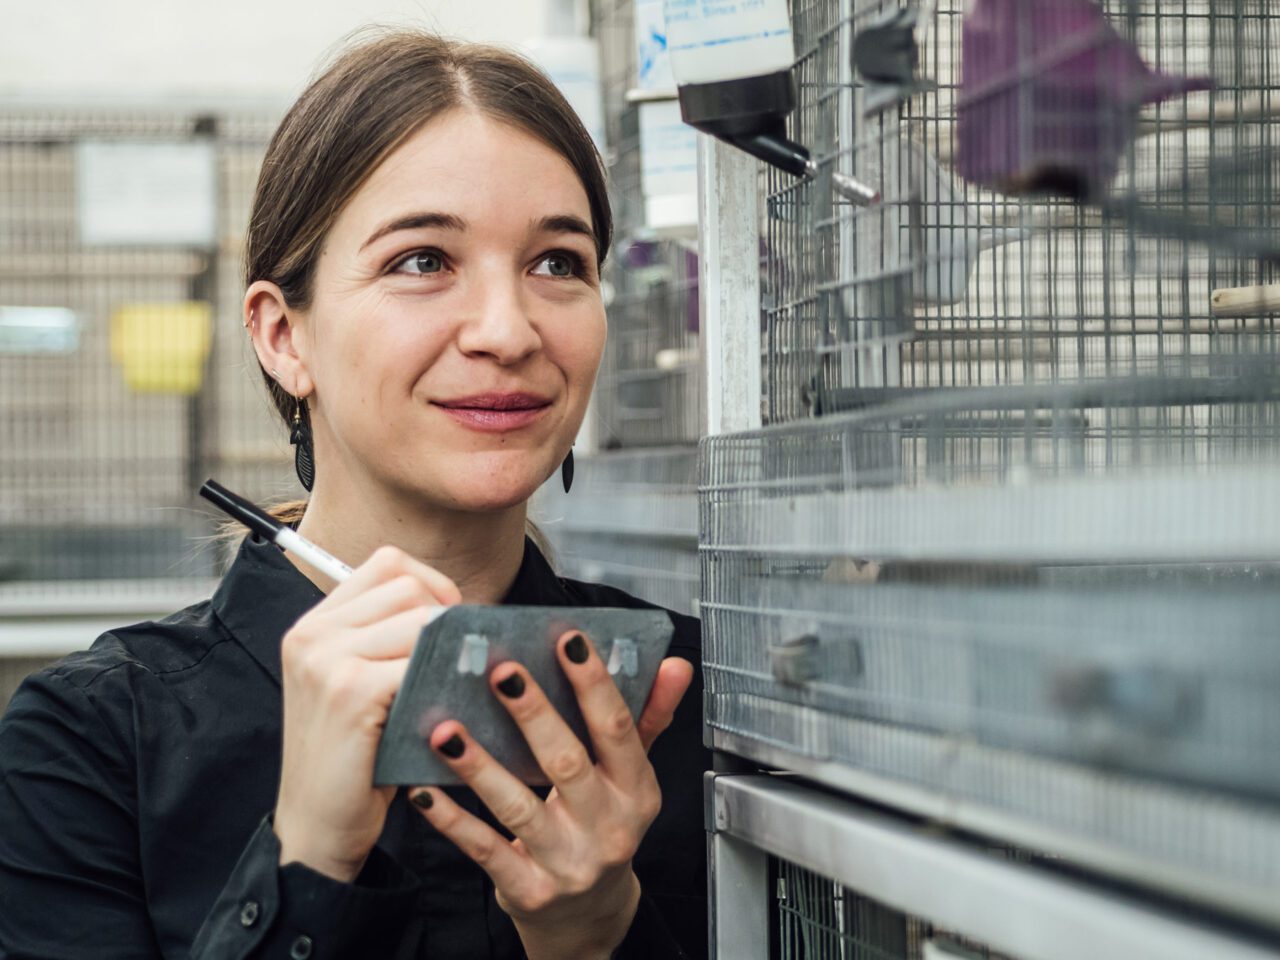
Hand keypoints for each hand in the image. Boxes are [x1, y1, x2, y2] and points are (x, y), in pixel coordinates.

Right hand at [273, 546, 460, 881]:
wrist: (318, 826)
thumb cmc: (353, 757)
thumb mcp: (359, 683)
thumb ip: (389, 639)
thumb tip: (466, 610)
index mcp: (315, 624)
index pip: (388, 563)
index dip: (432, 585)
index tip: (448, 624)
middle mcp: (313, 633)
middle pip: (409, 586)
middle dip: (446, 620)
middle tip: (454, 664)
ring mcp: (326, 660)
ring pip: (421, 621)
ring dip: (446, 655)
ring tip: (445, 690)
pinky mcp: (349, 691)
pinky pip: (419, 664)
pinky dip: (440, 686)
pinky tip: (437, 713)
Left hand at [409, 630, 693, 959]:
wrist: (587, 915)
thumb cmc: (604, 827)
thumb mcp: (633, 777)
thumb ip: (648, 717)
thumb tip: (674, 665)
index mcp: (636, 791)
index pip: (617, 730)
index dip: (594, 683)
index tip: (568, 641)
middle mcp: (607, 828)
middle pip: (567, 764)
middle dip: (534, 714)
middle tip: (501, 671)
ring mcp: (566, 863)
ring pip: (518, 808)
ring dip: (480, 766)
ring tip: (446, 730)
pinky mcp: (527, 890)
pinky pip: (484, 850)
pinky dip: (451, 820)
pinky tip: (423, 790)